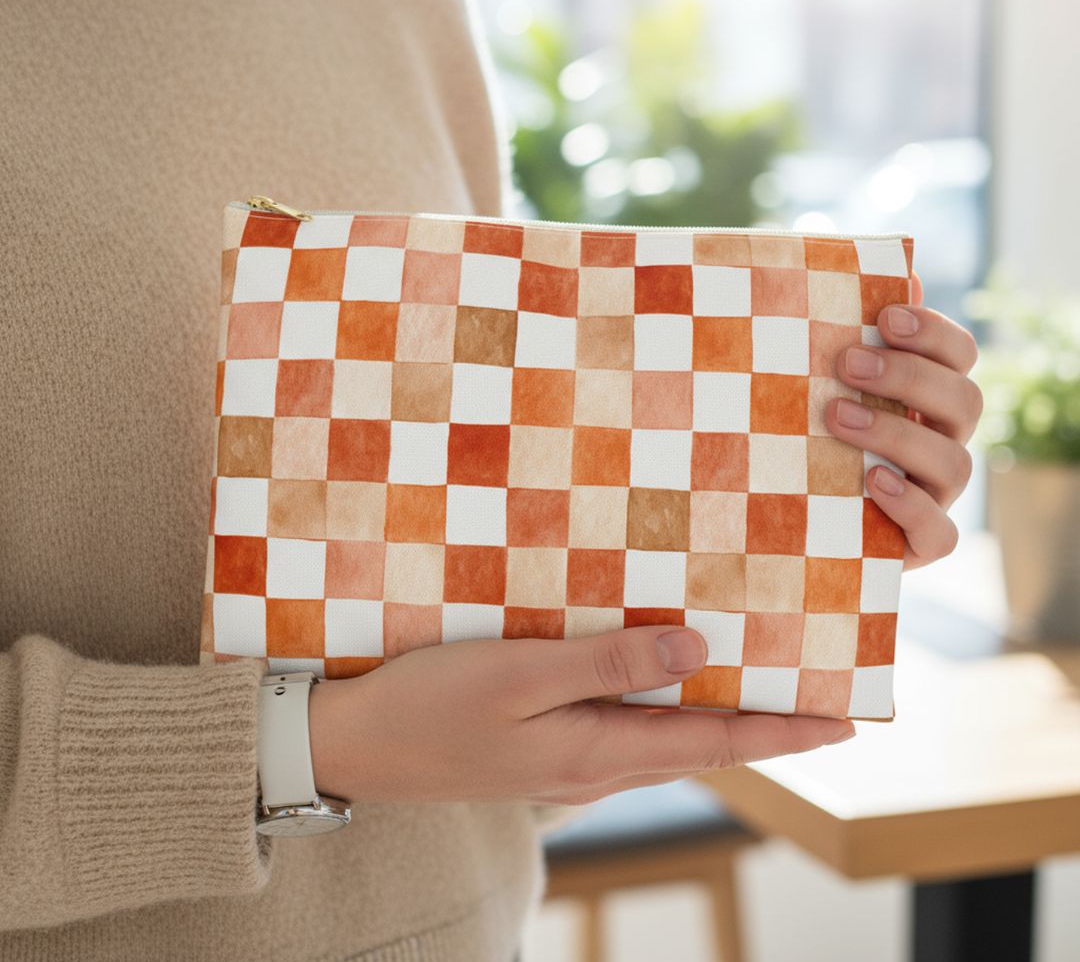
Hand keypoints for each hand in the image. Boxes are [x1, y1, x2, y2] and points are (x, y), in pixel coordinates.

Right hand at [307, 626, 853, 804]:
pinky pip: (627, 727)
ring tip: (756, 684)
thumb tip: (695, 648)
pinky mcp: (545, 746)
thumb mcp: (520, 675)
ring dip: (717, 715)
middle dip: (763, 724)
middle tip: (814, 697)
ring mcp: (569, 761)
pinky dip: (665, 706)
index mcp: (599, 751)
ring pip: (667, 738)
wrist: (360, 745)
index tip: (844, 719)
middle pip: (701, 743)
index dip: (783, 729)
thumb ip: (609, 663)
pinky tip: (663, 680)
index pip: (716, 741)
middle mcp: (596, 764)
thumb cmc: (432, 704)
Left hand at [826, 273, 981, 569]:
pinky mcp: (916, 544)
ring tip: (837, 417)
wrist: (787, 518)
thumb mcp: (811, 384)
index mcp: (927, 397)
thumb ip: (835, 335)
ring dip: (897, 435)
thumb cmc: (803, 432)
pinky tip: (873, 483)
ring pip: (954, 463)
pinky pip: (939, 533)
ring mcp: (935, 494)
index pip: (959, 355)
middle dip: (909, 377)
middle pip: (964, 401)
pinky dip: (912, 506)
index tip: (885, 317)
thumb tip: (849, 275)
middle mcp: (942, 441)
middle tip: (847, 362)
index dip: (932, 333)